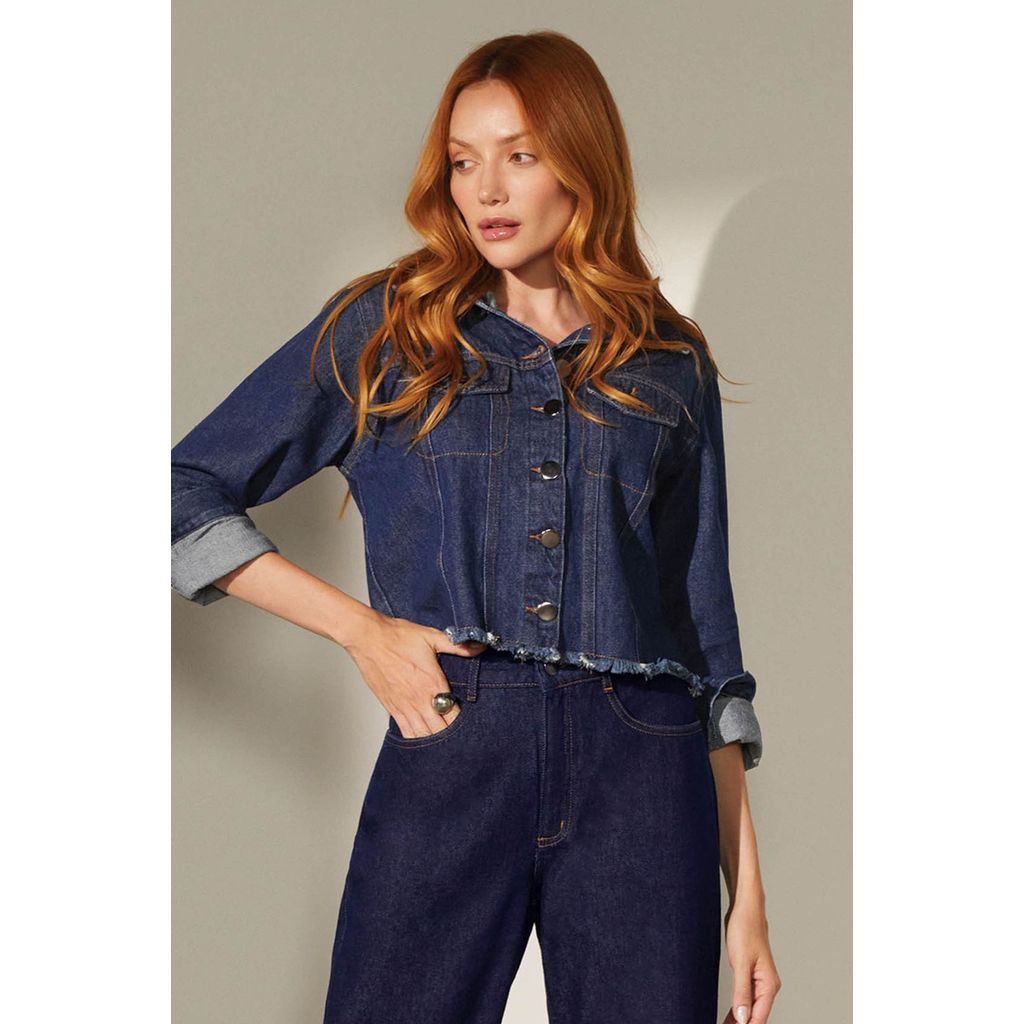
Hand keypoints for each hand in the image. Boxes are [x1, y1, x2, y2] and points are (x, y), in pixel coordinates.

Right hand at [340, 611, 486, 737]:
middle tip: (462, 740)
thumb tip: (480, 646)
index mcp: (432, 684)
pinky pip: (405, 732)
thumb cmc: (397, 636)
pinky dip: (416, 738)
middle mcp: (419, 700)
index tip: (472, 725)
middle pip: (440, 731)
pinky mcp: (391, 708)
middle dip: (451, 737)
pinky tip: (423, 740)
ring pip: (422, 735)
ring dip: (434, 741)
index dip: (464, 724)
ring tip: (445, 745)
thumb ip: (457, 645)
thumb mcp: (432, 637)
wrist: (368, 638)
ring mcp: (404, 706)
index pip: (453, 715)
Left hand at [722, 901, 781, 1023]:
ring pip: (751, 1009)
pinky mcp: (752, 976)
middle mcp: (767, 986)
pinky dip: (738, 1008)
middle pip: (756, 1016)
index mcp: (769, 985)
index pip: (759, 1018)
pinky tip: (730, 1016)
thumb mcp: (741, 962)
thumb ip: (741, 991)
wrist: (746, 910)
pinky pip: (746, 998)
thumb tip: (742, 1017)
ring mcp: (760, 982)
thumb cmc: (745, 930)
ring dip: (739, 1019)